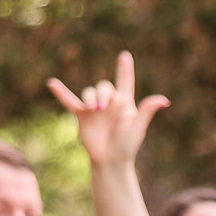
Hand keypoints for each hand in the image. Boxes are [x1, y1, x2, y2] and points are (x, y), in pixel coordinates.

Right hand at [47, 51, 169, 167]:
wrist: (110, 159)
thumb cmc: (128, 144)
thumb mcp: (138, 126)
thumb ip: (147, 111)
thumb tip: (164, 100)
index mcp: (125, 103)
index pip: (125, 81)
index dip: (125, 69)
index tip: (125, 56)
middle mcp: (109, 103)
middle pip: (104, 86)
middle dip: (102, 93)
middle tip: (101, 107)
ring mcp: (94, 109)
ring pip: (88, 92)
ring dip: (89, 97)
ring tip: (92, 109)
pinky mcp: (82, 116)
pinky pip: (69, 101)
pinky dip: (61, 93)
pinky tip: (51, 83)